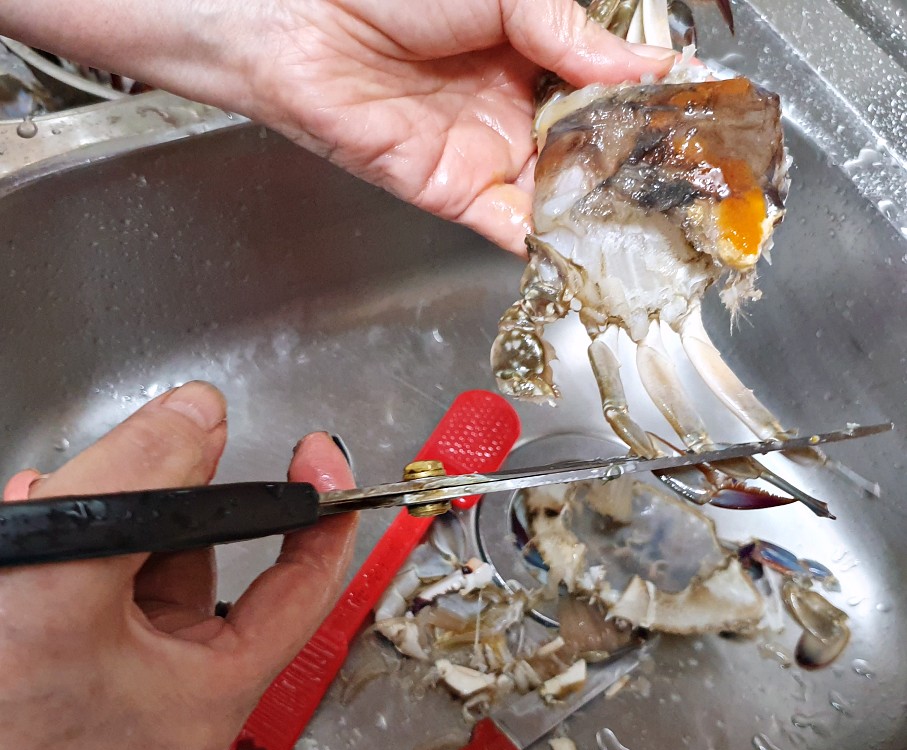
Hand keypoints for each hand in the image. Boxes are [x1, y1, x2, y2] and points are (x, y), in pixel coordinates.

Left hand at [0, 0, 674, 253]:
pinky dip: (553, 239)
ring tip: (658, 214)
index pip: (608, 81)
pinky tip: (595, 241)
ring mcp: (488, 152)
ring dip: (604, 204)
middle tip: (692, 175)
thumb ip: (576, 34)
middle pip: (590, 143)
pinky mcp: (457, 194)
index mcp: (529, 43)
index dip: (653, 97)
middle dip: (637, 160)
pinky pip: (514, 227)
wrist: (297, 21)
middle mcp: (513, 102)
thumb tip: (650, 65)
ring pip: (560, 191)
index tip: (702, 110)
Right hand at [0, 381, 356, 749]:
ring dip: (120, 510)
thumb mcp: (74, 568)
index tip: (319, 456)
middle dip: (182, 495)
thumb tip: (199, 417)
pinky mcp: (83, 651)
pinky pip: (109, 569)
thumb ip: (146, 480)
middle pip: (218, 555)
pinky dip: (84, 532)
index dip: (323, 511)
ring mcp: (128, 667)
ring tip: (70, 491)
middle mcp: (178, 684)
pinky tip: (42, 511)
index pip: (306, 588)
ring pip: (156, 555)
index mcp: (210, 690)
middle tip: (175, 444)